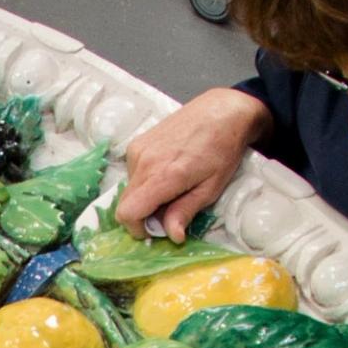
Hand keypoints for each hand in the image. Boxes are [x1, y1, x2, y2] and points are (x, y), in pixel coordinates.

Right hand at [112, 88, 276, 237]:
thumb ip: (185, 211)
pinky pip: (132, 172)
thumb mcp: (211, 188)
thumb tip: (172, 236)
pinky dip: (145, 181)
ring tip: (172, 187)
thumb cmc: (223, 150)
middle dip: (143, 214)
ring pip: (129, 189)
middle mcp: (143, 161)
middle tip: (169, 210)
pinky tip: (167, 171)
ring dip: (145, 196)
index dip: (138, 228)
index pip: (128, 212)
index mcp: (163, 175)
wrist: (222, 111)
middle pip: (125, 203)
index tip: (155, 229)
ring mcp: (137, 149)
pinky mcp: (138, 142)